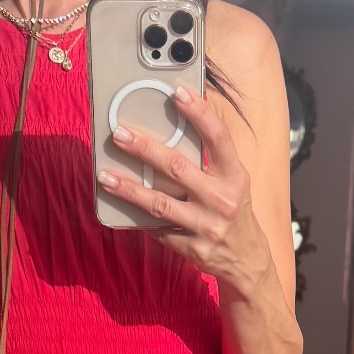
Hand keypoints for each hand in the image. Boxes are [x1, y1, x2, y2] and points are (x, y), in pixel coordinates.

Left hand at [96, 85, 271, 292]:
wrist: (248, 261)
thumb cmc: (234, 211)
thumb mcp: (233, 182)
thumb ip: (212, 159)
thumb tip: (178, 125)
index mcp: (235, 176)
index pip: (219, 138)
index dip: (199, 113)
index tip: (178, 92)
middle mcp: (222, 200)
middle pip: (178, 168)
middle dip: (145, 149)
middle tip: (120, 134)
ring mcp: (208, 226)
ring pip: (160, 203)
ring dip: (129, 189)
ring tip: (105, 176)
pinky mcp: (194, 249)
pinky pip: (159, 231)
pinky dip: (139, 220)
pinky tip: (119, 209)